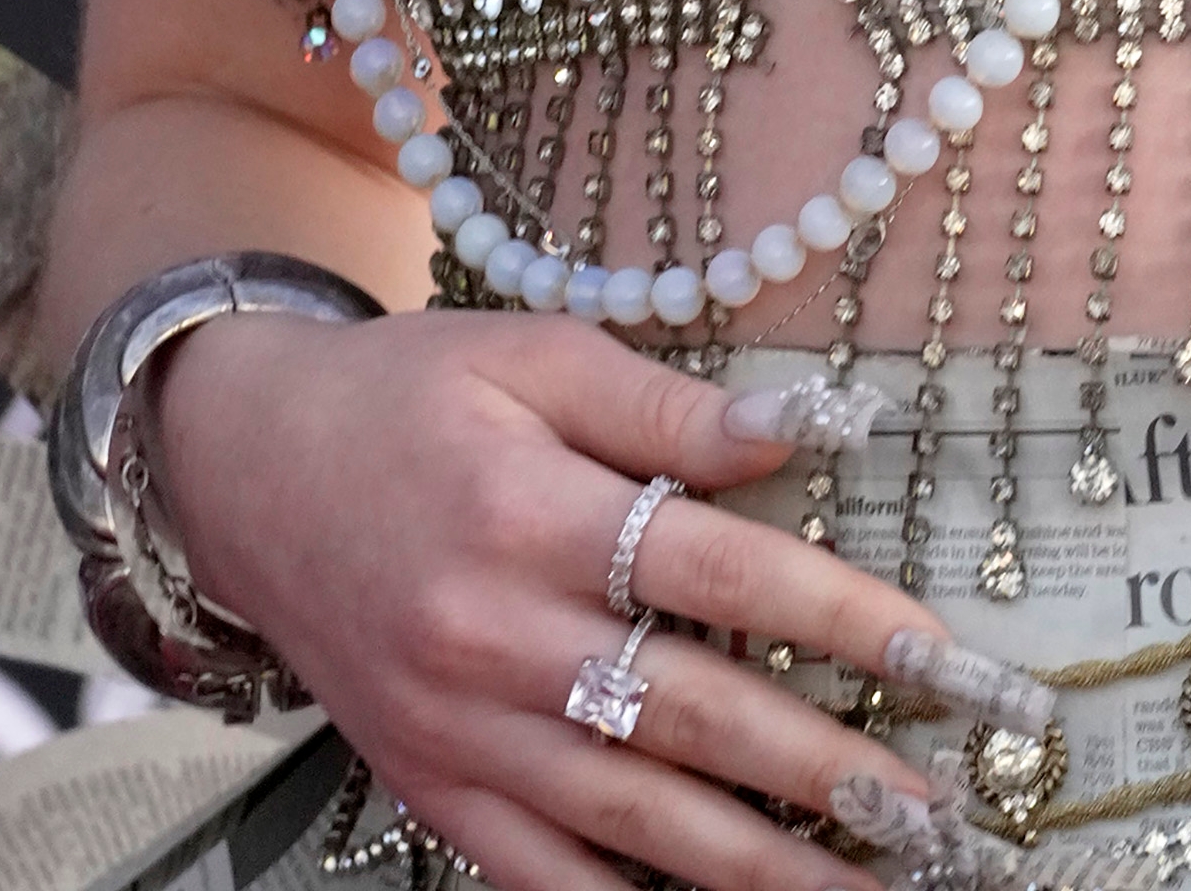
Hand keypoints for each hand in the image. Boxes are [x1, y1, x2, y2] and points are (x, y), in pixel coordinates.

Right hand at [154, 308, 1005, 890]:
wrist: (244, 471)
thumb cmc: (408, 395)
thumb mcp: (532, 353)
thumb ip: (668, 404)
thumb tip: (808, 425)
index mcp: (534, 514)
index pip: (725, 578)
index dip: (845, 620)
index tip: (946, 661)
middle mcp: (498, 638)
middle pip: (697, 718)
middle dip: (833, 773)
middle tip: (941, 816)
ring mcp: (462, 732)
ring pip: (637, 821)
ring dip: (762, 868)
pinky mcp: (433, 791)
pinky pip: (544, 880)